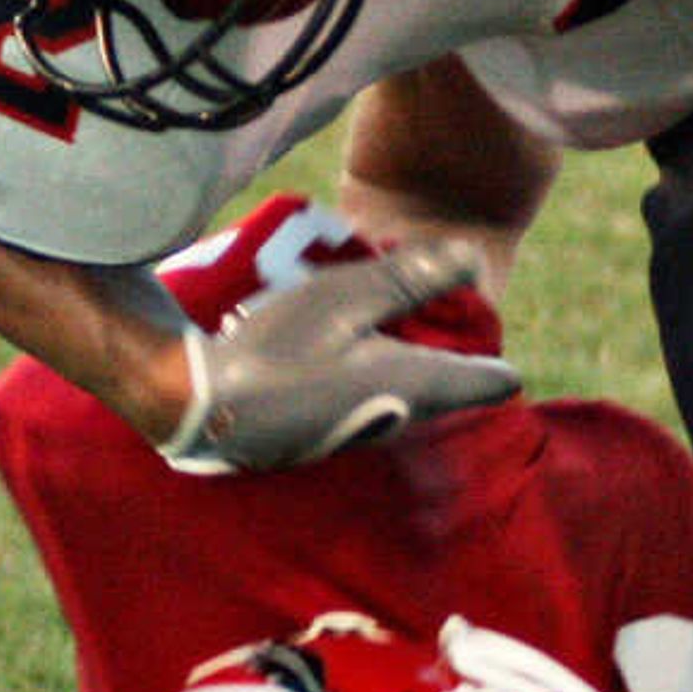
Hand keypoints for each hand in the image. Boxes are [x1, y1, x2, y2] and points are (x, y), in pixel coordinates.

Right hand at [158, 240, 521, 473]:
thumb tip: (474, 256)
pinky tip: (324, 347)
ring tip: (374, 317)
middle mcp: (392, 421)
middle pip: (440, 389)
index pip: (486, 383)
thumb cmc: (280, 346)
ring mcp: (349, 435)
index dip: (498, 361)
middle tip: (432, 308)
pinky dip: (355, 372)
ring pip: (396, 395)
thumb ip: (412, 278)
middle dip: (444, 354)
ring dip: (395, 360)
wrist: (193, 404)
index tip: (496, 338)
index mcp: (413, 387)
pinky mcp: (311, 435)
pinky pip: (354, 400)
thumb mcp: (348, 297)